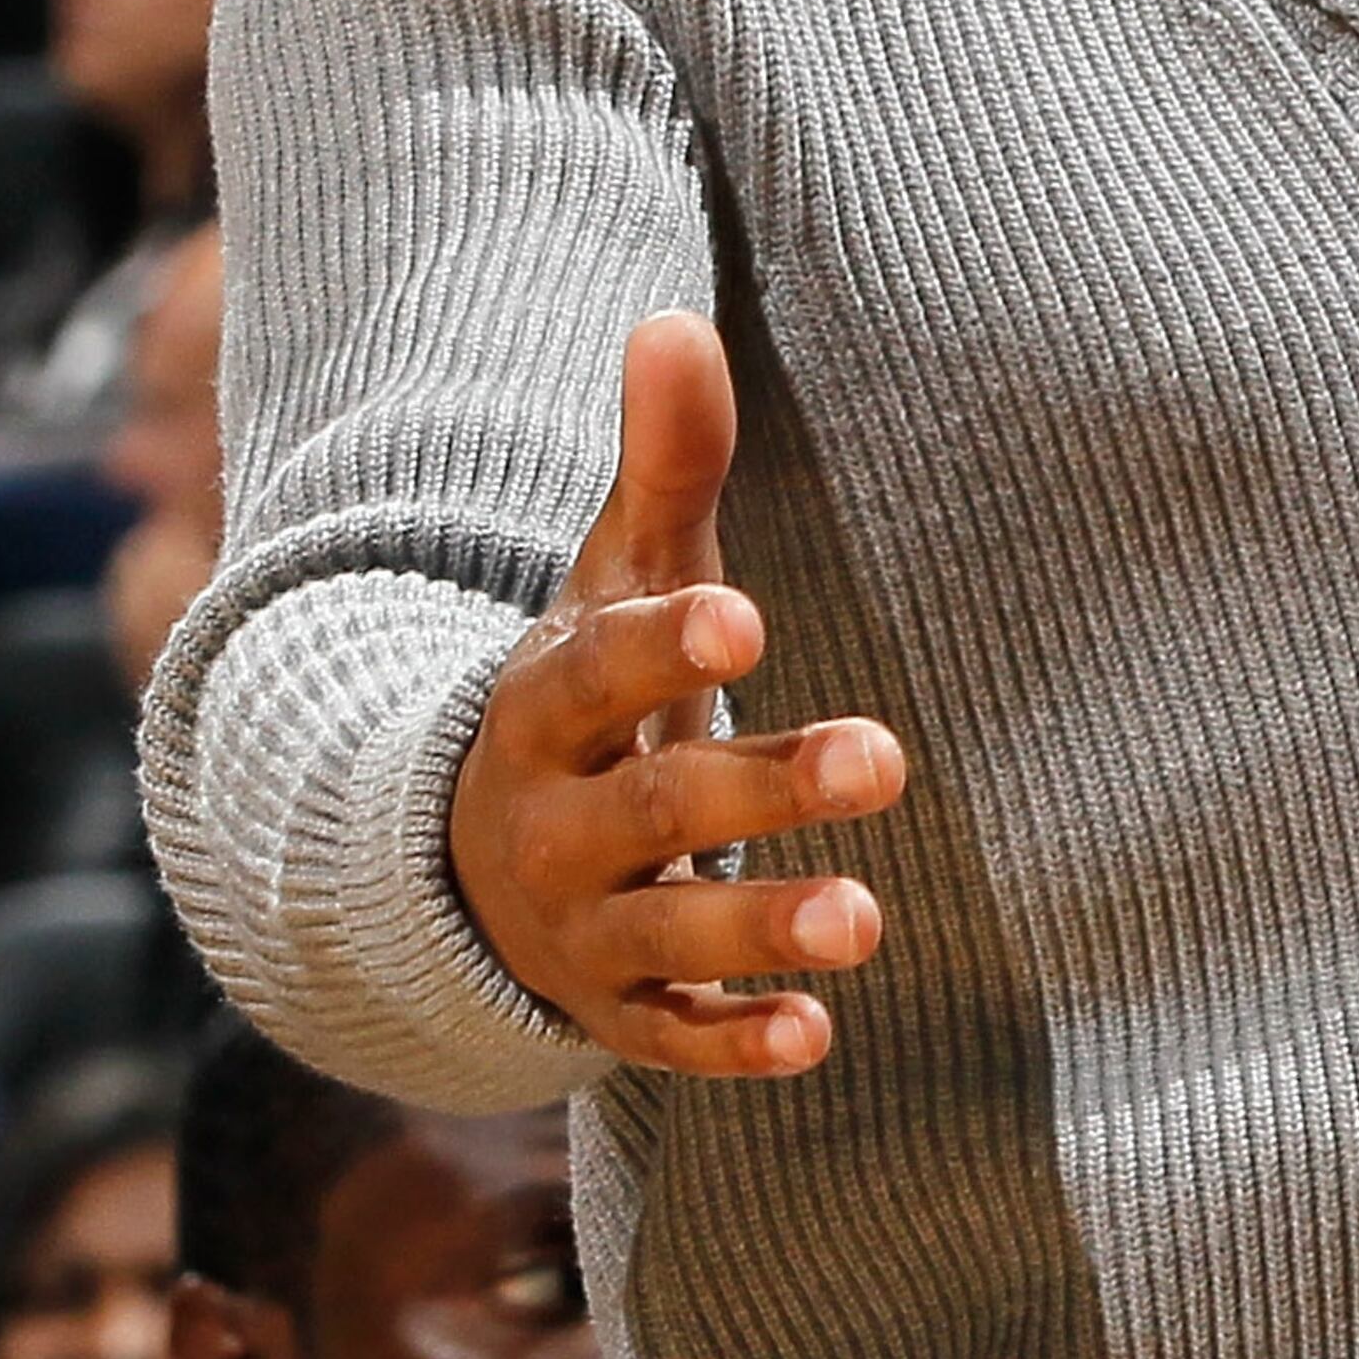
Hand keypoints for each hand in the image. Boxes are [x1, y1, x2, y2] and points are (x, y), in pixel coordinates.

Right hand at [446, 313, 907, 1080]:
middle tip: (886, 760)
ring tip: (866, 917)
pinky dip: (734, 1040)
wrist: (473, 853)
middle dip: (761, 786)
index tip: (746, 614)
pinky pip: (669, 1037)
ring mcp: (577, 926)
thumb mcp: (617, 580)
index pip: (597, 669)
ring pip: (665, 933)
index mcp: (545, 702)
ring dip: (760, 927)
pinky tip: (818, 1034)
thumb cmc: (589, 692)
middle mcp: (548, 820)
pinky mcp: (613, 1008)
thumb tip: (672, 317)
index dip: (662, 643)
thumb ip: (663, 466)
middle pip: (653, 804)